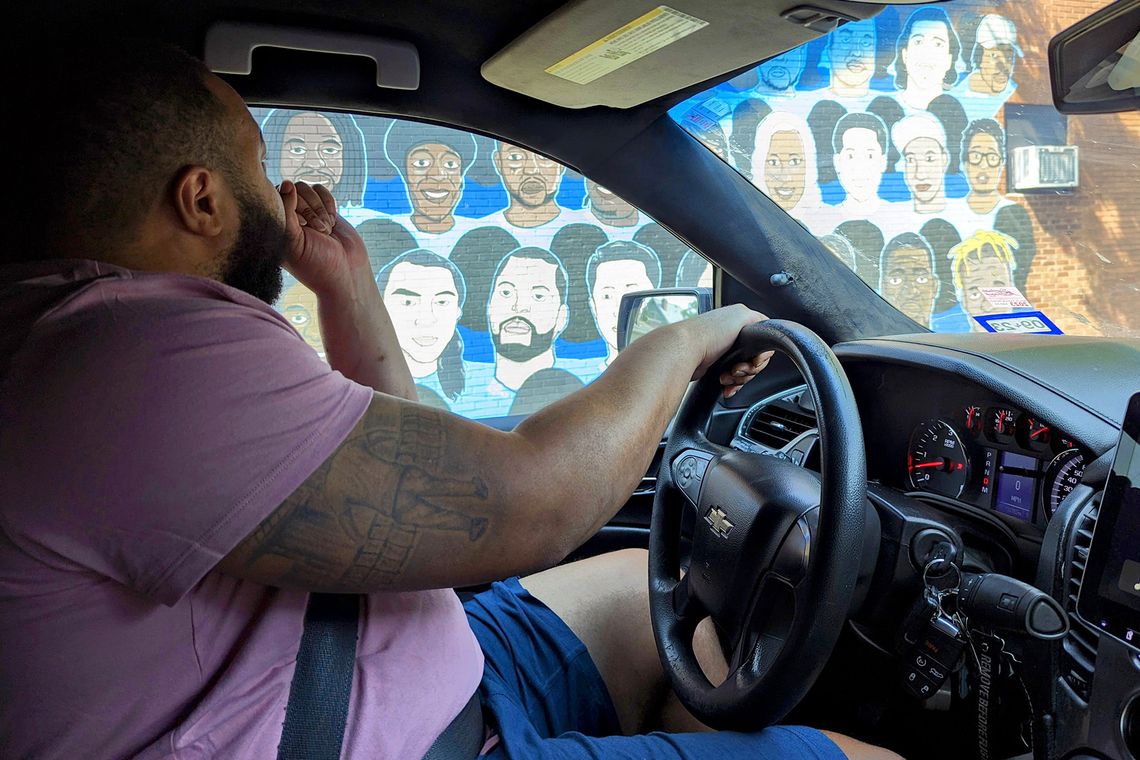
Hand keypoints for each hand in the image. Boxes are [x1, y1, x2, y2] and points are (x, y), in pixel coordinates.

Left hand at [280, 181, 371, 298]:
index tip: (302, 224)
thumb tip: (287, 183)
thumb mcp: (295, 240)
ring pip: (307, 188)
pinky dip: (329, 203)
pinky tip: (332, 221)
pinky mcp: (322, 209)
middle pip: (292, 189)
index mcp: (275, 227)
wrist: (348, 273)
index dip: (290, 205)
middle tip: (320, 231)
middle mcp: (287, 218)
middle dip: (310, 209)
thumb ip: (286, 211)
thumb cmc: (317, 264)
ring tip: (326, 229)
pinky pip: (321, 190)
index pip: (273, 197)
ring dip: (320, 207)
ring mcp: (305, 212)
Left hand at [679, 305, 773, 397]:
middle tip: (737, 369)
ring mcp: (723, 352)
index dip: (761, 357)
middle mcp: (732, 336)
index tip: (754, 361)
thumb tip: (767, 327)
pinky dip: (731, 385)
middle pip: (754, 361)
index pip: (763, 345)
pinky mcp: (715, 366)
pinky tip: (725, 385)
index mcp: (739, 323)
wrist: (685, 351)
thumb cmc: (708, 333)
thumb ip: (760, 319)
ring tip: (726, 377)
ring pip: (744, 373)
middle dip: (748, 370)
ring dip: (739, 379)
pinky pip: (731, 379)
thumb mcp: (742, 316)